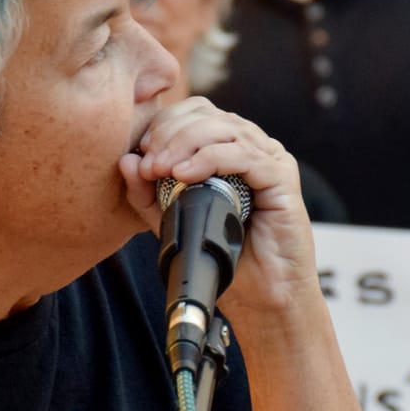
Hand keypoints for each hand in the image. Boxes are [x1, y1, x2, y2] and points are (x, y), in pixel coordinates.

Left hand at [122, 97, 312, 318]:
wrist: (262, 296)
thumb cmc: (226, 258)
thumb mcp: (174, 222)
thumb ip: (148, 195)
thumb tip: (127, 160)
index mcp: (229, 149)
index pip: (194, 114)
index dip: (164, 125)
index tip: (142, 154)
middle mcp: (252, 147)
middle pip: (207, 114)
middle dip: (170, 133)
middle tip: (149, 164)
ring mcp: (270, 160)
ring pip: (224, 128)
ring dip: (185, 144)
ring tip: (161, 170)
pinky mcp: (282, 178)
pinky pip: (245, 155)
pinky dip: (210, 159)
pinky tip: (186, 174)